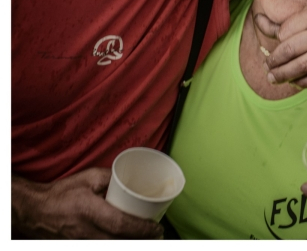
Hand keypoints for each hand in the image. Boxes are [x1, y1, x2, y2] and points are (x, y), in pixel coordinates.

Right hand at [12, 169, 163, 238]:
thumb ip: (112, 178)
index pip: (121, 225)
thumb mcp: (89, 178)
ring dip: (130, 243)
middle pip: (120, 242)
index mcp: (89, 211)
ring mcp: (81, 243)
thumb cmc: (63, 193)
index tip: (156, 228)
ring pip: (112, 248)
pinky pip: (102, 248)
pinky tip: (126, 239)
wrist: (36, 210)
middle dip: (141, 240)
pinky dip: (116, 244)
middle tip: (156, 234)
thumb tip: (133, 180)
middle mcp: (85, 231)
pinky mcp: (79, 247)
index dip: (142, 229)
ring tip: (145, 237)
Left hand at [255, 1, 306, 87]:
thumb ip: (286, 21)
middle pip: (291, 50)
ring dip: (284, 75)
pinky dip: (303, 82)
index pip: (285, 32)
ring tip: (273, 78)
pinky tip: (294, 82)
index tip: (272, 48)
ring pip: (303, 66)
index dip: (276, 42)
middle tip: (266, 68)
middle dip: (274, 62)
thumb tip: (257, 20)